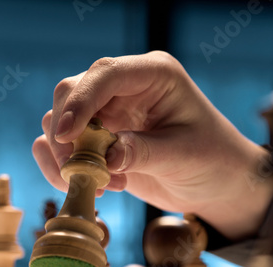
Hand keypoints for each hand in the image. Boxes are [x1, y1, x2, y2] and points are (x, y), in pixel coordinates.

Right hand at [33, 51, 271, 238]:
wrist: (214, 183)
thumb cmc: (213, 159)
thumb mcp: (184, 155)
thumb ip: (142, 152)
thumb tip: (104, 158)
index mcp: (153, 75)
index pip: (105, 74)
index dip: (81, 101)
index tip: (66, 135)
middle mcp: (124, 87)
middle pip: (70, 93)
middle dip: (66, 134)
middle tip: (78, 171)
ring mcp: (108, 112)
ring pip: (58, 121)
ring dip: (67, 157)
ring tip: (102, 185)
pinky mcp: (98, 138)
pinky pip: (62, 147)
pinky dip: (66, 168)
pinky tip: (98, 186)